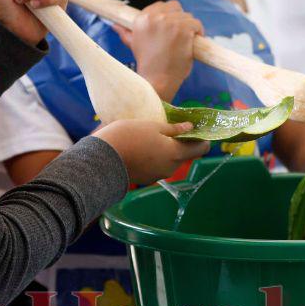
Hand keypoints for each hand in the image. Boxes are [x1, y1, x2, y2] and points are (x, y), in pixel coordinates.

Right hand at [94, 120, 208, 185]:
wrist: (101, 159)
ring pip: (170, 161)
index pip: (201, 149)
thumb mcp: (152, 126)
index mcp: (175, 153)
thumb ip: (173, 129)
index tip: (198, 129)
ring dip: (167, 150)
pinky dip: (155, 157)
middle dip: (182, 143)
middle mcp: (170, 167)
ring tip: (154, 136)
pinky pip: (157, 166)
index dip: (203, 138)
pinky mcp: (146, 178)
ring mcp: (158, 175)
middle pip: (184, 155)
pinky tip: (143, 147)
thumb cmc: (128, 136)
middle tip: (173, 128)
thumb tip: (189, 128)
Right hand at [114, 1, 202, 101]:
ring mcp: (171, 23)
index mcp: (142, 19)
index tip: (171, 27)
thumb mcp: (133, 45)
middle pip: (175, 7)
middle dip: (179, 18)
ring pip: (187, 16)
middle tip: (179, 33)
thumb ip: (125, 33)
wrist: (157, 80)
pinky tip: (194, 41)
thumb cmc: (147, 64)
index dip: (168, 15)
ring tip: (187, 39)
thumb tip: (115, 25)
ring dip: (189, 26)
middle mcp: (155, 17)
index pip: (161, 5)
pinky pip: (196, 24)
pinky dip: (198, 31)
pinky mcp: (184, 30)